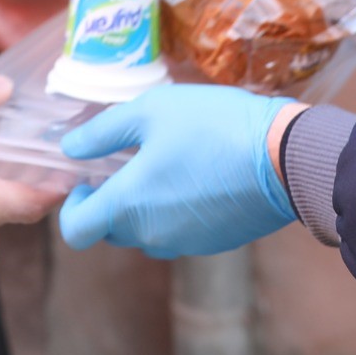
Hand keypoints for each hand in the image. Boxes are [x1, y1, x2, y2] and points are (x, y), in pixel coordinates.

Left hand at [57, 84, 298, 257]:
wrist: (285, 158)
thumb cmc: (213, 127)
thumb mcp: (151, 111)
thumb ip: (102, 131)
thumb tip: (71, 148)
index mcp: (129, 205)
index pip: (76, 232)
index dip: (72, 208)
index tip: (86, 181)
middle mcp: (152, 234)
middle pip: (112, 230)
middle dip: (111, 201)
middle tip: (128, 163)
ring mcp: (185, 243)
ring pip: (147, 232)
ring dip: (144, 208)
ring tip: (165, 166)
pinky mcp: (214, 243)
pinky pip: (180, 232)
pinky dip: (177, 211)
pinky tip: (197, 176)